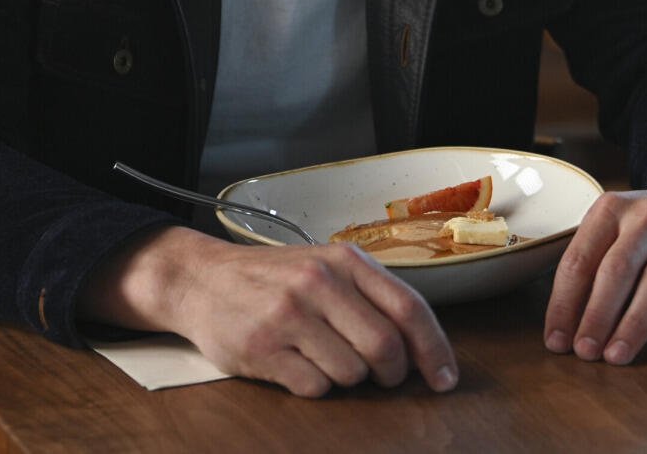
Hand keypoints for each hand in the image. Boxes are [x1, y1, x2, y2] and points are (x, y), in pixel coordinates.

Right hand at [82, 227, 458, 396]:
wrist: (200, 278)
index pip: (409, 309)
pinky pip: (314, 387)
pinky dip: (314, 385)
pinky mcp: (263, 348)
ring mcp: (289, 315)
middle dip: (391, 373)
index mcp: (344, 260)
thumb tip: (422, 343)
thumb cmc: (272, 277)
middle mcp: (319, 282)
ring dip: (347, 378)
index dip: (434, 350)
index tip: (445, 378)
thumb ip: (370, 294)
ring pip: (351, 373)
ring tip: (323, 358)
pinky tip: (296, 365)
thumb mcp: (325, 266)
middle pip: (386, 348)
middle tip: (381, 376)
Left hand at [542, 181, 646, 364]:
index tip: (556, 340)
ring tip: (617, 355)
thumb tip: (564, 326)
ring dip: (635, 324)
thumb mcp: (613, 229)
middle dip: (597, 315)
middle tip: (585, 351)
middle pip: (618, 269)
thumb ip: (590, 266)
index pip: (580, 259)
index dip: (564, 303)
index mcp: (613, 209)